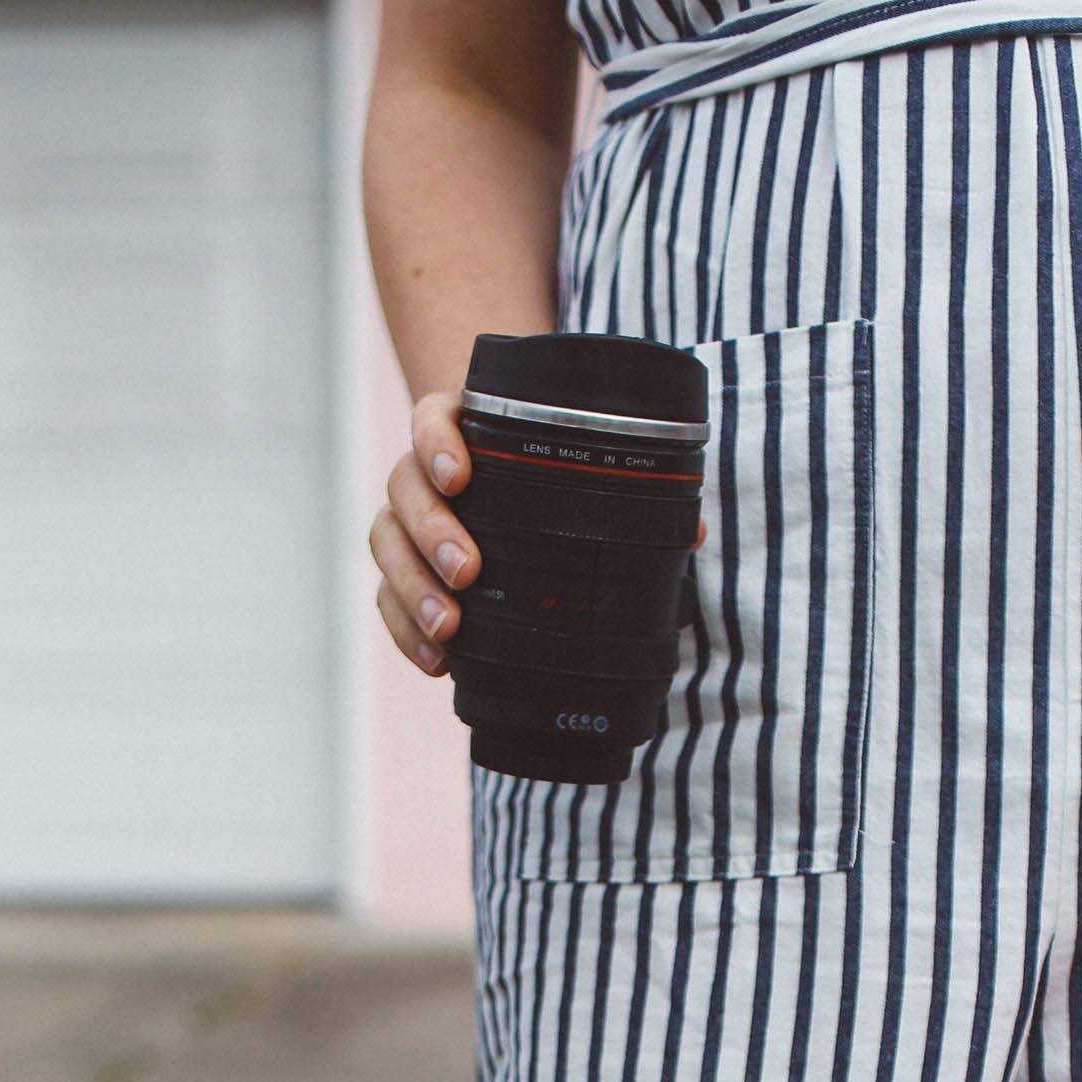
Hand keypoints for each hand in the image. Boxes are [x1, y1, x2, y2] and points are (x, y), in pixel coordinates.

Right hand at [369, 388, 710, 678]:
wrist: (518, 497)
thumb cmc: (557, 482)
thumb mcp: (590, 477)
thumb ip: (634, 494)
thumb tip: (694, 531)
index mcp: (466, 431)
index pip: (432, 420)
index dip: (437, 443)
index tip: (461, 475)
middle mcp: (426, 473)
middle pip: (405, 489)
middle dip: (431, 532)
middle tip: (468, 571)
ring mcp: (410, 522)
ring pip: (387, 544)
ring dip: (413, 588)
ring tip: (451, 629)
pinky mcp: (405, 571)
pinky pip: (388, 598)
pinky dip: (406, 630)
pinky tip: (436, 661)